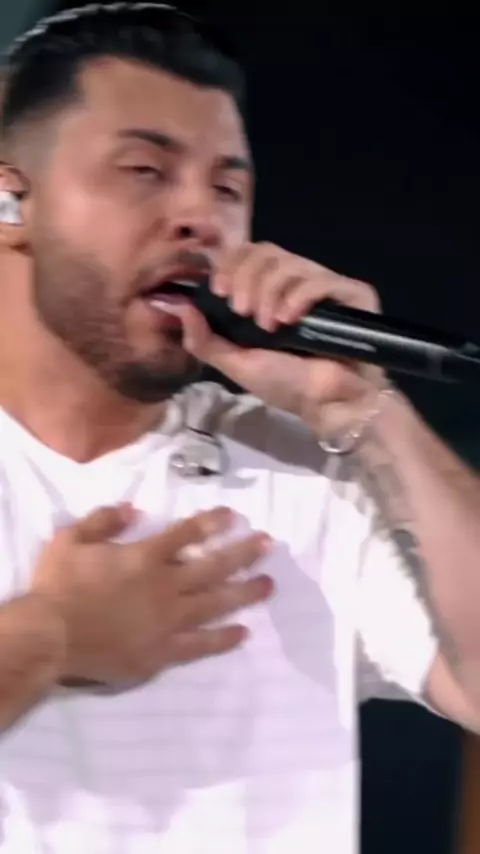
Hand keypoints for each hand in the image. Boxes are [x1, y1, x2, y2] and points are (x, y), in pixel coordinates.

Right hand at [32, 504, 272, 685]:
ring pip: (215, 604)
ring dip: (244, 593)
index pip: (187, 535)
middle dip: (243, 553)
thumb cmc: (59, 586)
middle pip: (213, 567)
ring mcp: (167, 621)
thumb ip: (104, 520)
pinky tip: (244, 633)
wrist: (50, 637)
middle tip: (269, 545)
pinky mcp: (162, 652)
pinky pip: (200, 645)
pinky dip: (223, 639)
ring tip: (269, 584)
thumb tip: (135, 509)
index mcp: (145, 558)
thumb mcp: (71, 539)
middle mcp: (165, 586)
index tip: (235, 516)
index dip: (212, 523)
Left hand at [180, 242, 387, 437]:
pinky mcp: (352, 293)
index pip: (245, 255)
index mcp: (268, 294)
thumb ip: (204, 339)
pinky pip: (320, 278)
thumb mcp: (236, 363)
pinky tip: (290, 320)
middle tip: (242, 311)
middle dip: (245, 278)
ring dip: (269, 291)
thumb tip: (175, 305)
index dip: (229, 264)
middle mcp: (295, 283)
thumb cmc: (286, 385)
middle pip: (264, 251)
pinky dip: (299, 296)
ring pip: (288, 262)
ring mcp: (325, 286)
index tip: (218, 291)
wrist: (328, 404)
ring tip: (269, 326)